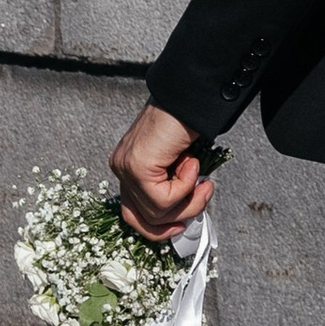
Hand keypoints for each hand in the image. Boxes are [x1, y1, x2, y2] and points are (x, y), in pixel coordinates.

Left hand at [109, 102, 215, 243]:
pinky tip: (191, 162)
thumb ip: (173, 186)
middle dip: (176, 219)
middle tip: (200, 200)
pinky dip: (187, 185)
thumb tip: (184, 216)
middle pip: (139, 220)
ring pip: (156, 213)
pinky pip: (163, 198)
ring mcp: (126, 168)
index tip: (182, 225)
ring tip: (202, 179)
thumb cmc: (187, 124)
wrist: (190, 98)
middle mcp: (121, 169)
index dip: (159, 227)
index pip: (133, 214)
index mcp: (128, 168)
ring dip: (189, 200)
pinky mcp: (137, 166)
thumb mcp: (179, 164)